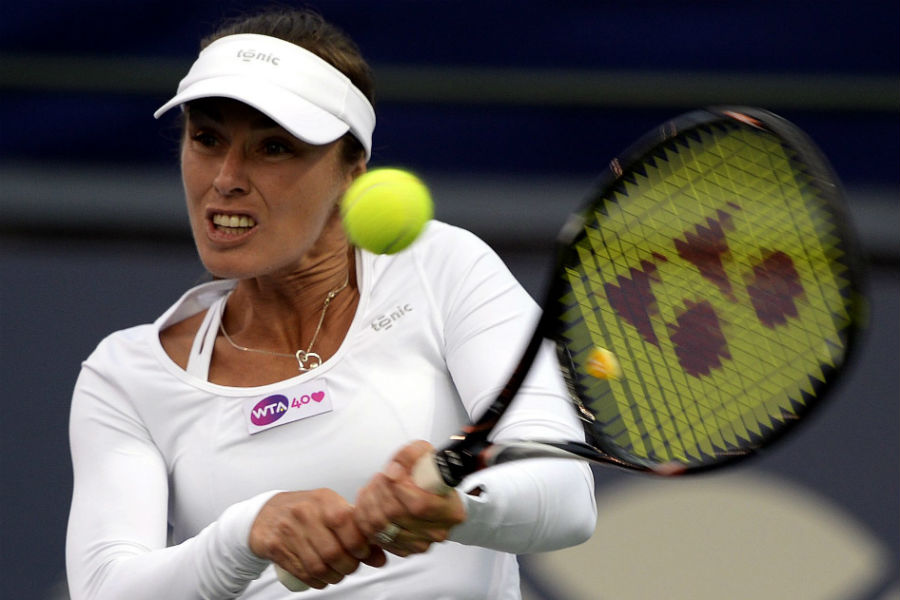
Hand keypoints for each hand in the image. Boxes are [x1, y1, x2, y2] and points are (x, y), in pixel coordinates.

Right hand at [249, 489, 385, 589]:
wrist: (266, 513)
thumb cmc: (305, 510)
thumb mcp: (330, 509)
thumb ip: (356, 530)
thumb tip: (380, 556)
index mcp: (323, 499)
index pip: (347, 524)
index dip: (360, 545)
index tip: (364, 553)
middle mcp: (305, 513)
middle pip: (334, 552)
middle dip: (349, 566)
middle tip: (351, 566)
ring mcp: (288, 531)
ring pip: (318, 566)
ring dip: (334, 576)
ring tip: (338, 573)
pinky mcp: (276, 548)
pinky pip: (303, 573)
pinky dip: (318, 581)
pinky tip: (322, 577)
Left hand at [354, 440, 466, 556]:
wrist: (438, 497)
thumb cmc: (433, 477)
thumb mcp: (428, 456)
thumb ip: (412, 455)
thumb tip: (394, 468)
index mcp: (450, 510)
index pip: (420, 505)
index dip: (399, 487)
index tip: (391, 471)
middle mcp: (437, 531)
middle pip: (396, 514)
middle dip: (380, 489)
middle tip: (380, 476)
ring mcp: (420, 543)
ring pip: (381, 526)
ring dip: (369, 501)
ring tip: (374, 486)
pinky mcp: (403, 550)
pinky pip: (374, 535)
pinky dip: (365, 516)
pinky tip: (370, 501)